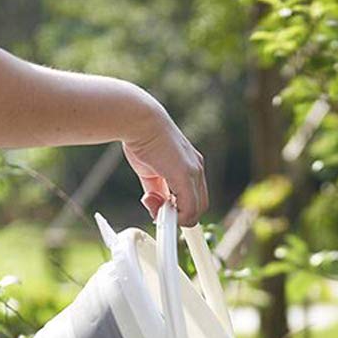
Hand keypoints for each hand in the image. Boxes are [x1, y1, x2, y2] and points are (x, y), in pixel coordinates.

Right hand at [123, 105, 207, 226]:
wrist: (138, 120)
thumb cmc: (141, 140)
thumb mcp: (150, 170)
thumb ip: (156, 189)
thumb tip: (156, 204)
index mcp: (191, 165)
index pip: (195, 197)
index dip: (181, 209)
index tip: (163, 210)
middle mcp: (197, 169)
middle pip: (199, 207)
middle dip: (179, 216)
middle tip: (158, 212)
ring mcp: (194, 172)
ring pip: (196, 211)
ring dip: (175, 217)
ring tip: (154, 207)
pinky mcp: (186, 175)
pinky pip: (189, 209)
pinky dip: (177, 217)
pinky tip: (158, 208)